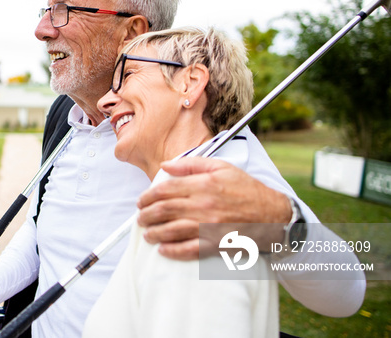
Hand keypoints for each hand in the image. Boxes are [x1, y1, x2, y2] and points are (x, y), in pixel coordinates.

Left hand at [136, 157, 291, 259]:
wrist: (273, 214)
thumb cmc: (247, 189)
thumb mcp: (222, 167)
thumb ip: (191, 164)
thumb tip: (166, 165)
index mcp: (204, 184)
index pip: (165, 190)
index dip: (148, 196)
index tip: (142, 200)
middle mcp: (204, 205)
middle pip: (164, 210)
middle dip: (146, 215)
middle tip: (140, 217)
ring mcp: (209, 226)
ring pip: (171, 231)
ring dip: (154, 233)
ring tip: (147, 233)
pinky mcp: (216, 244)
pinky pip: (188, 250)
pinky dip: (172, 251)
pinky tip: (163, 250)